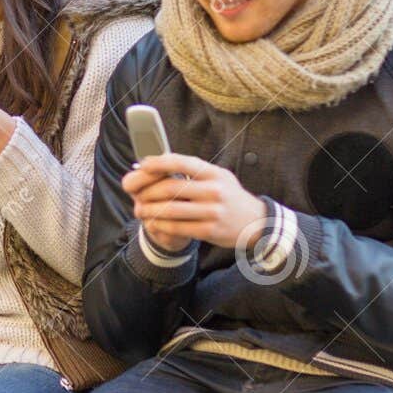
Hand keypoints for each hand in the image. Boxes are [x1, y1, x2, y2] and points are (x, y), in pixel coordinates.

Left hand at [123, 153, 267, 251]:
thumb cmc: (229, 196)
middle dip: (148, 192)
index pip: (182, 163)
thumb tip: (160, 161)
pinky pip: (178, 228)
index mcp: (213, 173)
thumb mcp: (218, 176)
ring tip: (140, 210)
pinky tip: (153, 224)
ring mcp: (213, 212)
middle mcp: (214, 191)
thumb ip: (194, 169)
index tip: (142, 165)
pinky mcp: (210, 231)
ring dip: (150, 211)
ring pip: (172, 210)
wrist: (255, 222)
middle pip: (171, 189)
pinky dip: (162, 226)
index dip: (159, 163)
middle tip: (136, 195)